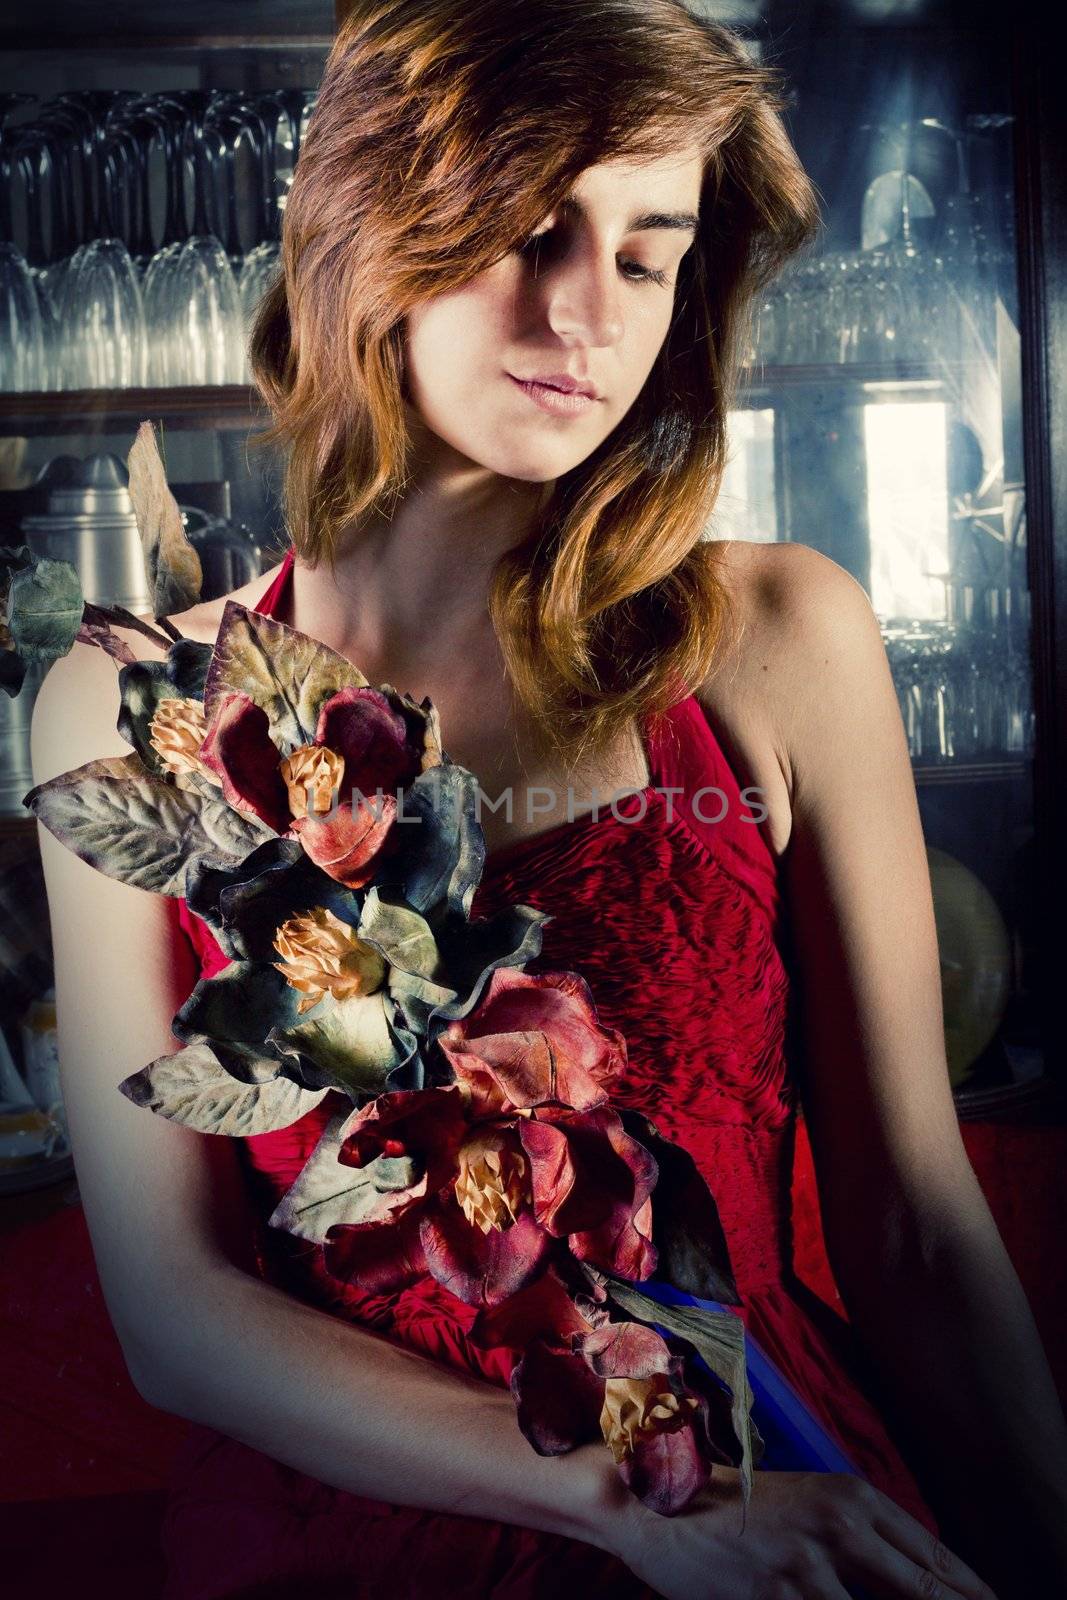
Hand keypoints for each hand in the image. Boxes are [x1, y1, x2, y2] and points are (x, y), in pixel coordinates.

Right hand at [609, 1466, 999, 1599]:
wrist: (658, 1504)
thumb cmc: (740, 1512)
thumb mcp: (810, 1506)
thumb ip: (864, 1539)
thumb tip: (920, 1580)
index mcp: (855, 1496)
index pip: (936, 1558)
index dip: (972, 1594)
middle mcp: (841, 1524)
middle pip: (926, 1591)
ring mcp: (810, 1564)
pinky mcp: (779, 1596)